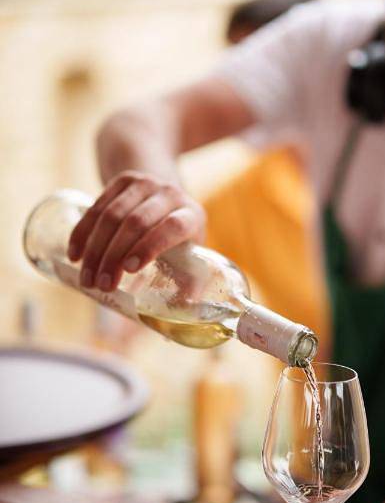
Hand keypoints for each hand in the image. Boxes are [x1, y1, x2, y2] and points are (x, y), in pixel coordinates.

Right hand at [68, 170, 204, 291]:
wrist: (166, 197)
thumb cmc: (180, 239)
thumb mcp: (191, 255)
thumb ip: (187, 285)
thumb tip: (177, 322)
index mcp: (191, 215)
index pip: (172, 227)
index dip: (149, 246)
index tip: (129, 270)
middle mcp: (170, 194)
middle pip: (136, 223)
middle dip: (114, 256)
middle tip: (102, 285)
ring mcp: (144, 183)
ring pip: (112, 215)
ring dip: (95, 249)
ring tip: (87, 278)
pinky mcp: (122, 180)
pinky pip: (96, 206)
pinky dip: (82, 233)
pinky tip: (75, 255)